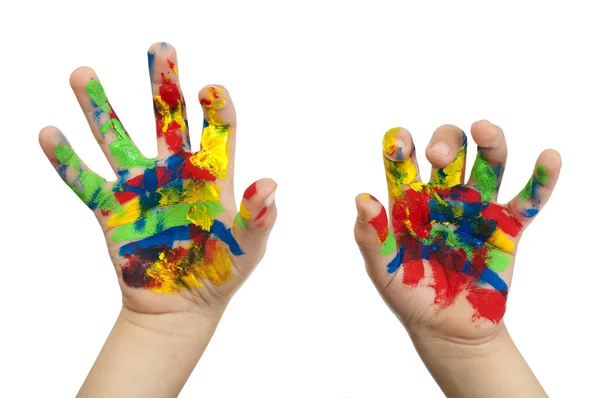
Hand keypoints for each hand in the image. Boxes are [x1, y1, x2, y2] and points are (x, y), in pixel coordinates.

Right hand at [39, 43, 276, 316]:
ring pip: (116, 138)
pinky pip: (83, 181)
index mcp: (212, 175)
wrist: (183, 306)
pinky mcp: (112, 209)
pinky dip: (65, 160)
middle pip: (167, 118)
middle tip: (160, 49)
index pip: (217, 130)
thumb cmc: (222, 273)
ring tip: (82, 73)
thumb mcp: (249, 247)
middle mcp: (174, 171)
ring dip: (100, 107)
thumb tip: (269, 184)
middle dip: (164, 84)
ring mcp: (141, 187)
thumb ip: (259, 217)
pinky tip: (49, 132)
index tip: (210, 91)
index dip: (215, 108)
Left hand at [354, 121, 560, 341]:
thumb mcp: (382, 269)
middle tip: (439, 157)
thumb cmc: (408, 294)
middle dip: (446, 142)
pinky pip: (528, 200)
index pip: (405, 161)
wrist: (445, 327)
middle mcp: (444, 196)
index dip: (401, 145)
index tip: (399, 144)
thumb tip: (362, 199)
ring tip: (484, 129)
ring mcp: (477, 209)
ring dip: (490, 142)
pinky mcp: (507, 229)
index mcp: (410, 200)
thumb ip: (370, 237)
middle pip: (450, 151)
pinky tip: (549, 157)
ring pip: (489, 163)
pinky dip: (541, 179)